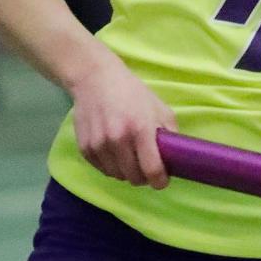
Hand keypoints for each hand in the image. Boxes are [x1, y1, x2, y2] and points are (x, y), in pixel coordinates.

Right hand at [70, 46, 177, 187]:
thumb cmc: (132, 93)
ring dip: (126, 172)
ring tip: (129, 158)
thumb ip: (169, 133)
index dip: (160, 181)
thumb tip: (175, 157)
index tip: (162, 180)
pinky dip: (111, 166)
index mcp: (140, 129)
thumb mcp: (159, 108)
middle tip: (146, 167)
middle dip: (143, 177)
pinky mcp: (85, 147)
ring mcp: (99, 144)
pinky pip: (102, 170)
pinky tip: (115, 153)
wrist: (95, 79)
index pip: (152, 170)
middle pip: (134, 177)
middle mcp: (118, 139)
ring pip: (117, 176)